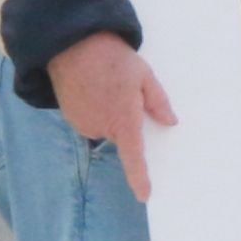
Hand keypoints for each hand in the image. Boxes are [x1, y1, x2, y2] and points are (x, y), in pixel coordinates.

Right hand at [50, 31, 172, 196]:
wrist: (72, 45)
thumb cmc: (113, 59)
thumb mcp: (144, 76)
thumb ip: (158, 102)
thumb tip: (170, 122)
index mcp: (123, 120)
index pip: (133, 157)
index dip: (139, 177)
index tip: (144, 195)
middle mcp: (100, 127)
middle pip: (121, 135)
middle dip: (125, 120)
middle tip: (124, 93)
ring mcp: (82, 123)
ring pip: (104, 128)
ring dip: (108, 114)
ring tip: (105, 86)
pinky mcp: (69, 117)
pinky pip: (89, 121)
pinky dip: (94, 110)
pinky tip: (92, 89)